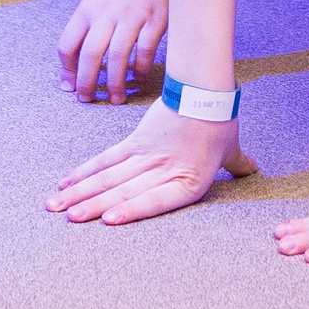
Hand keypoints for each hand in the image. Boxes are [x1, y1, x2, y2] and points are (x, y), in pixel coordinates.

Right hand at [47, 100, 254, 224]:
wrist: (204, 88)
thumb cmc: (220, 122)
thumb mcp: (230, 148)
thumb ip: (237, 165)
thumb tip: (252, 170)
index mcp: (189, 182)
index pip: (155, 200)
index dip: (131, 210)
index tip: (107, 220)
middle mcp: (163, 170)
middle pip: (124, 190)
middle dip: (92, 206)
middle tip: (67, 218)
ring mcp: (146, 156)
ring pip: (109, 176)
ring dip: (81, 192)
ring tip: (56, 205)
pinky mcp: (134, 141)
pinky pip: (107, 158)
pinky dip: (86, 171)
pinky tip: (67, 182)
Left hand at [56, 0, 167, 101]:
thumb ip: (88, 20)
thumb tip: (79, 52)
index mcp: (88, 8)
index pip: (68, 45)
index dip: (67, 69)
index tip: (70, 85)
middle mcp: (107, 13)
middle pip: (90, 55)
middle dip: (87, 82)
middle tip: (88, 99)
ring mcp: (132, 16)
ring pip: (118, 57)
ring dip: (115, 83)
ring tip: (116, 98)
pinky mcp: (156, 18)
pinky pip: (145, 50)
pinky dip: (140, 68)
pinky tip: (138, 78)